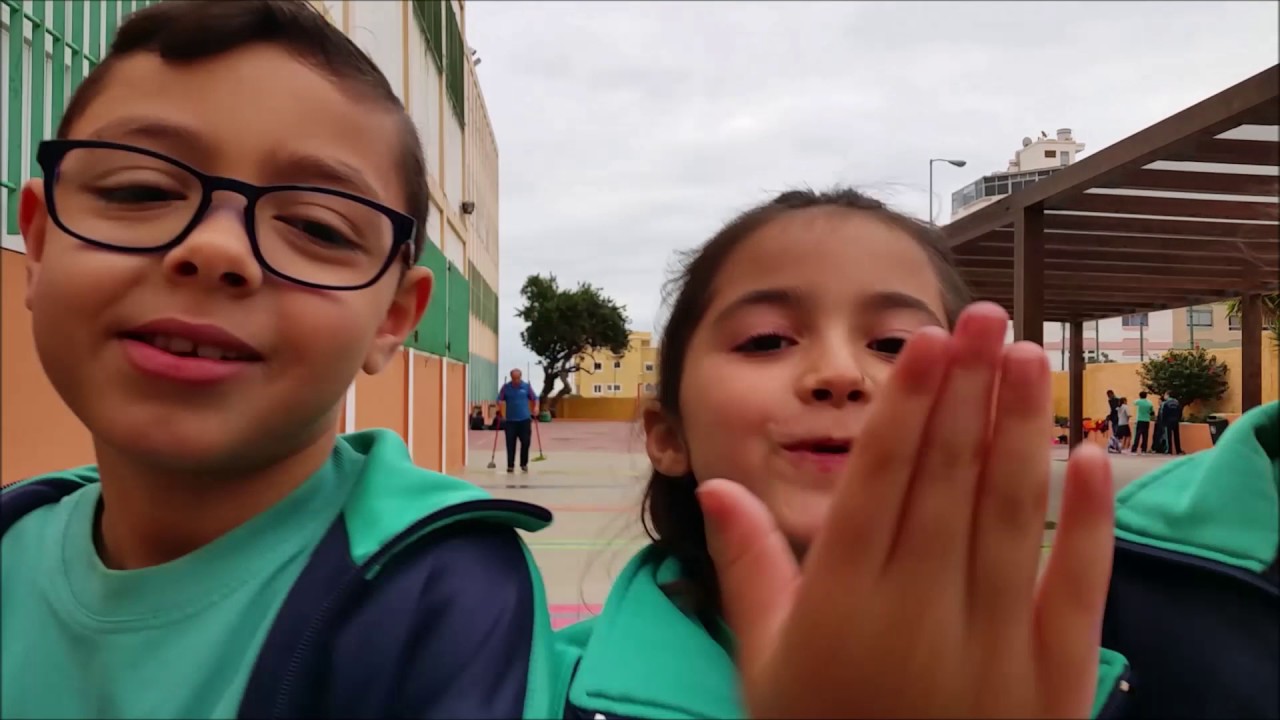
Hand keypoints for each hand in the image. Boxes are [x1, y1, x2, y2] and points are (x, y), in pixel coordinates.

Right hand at [699, 302, 1113, 718]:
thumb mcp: (763, 662)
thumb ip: (745, 568)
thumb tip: (717, 484)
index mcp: (843, 600)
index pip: (882, 480)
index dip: (909, 404)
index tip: (929, 342)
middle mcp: (918, 608)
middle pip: (948, 479)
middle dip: (967, 389)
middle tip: (983, 313)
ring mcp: (991, 641)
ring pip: (1009, 516)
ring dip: (1021, 430)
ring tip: (1027, 357)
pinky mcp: (1052, 675)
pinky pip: (1075, 587)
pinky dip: (1088, 523)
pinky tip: (1092, 459)